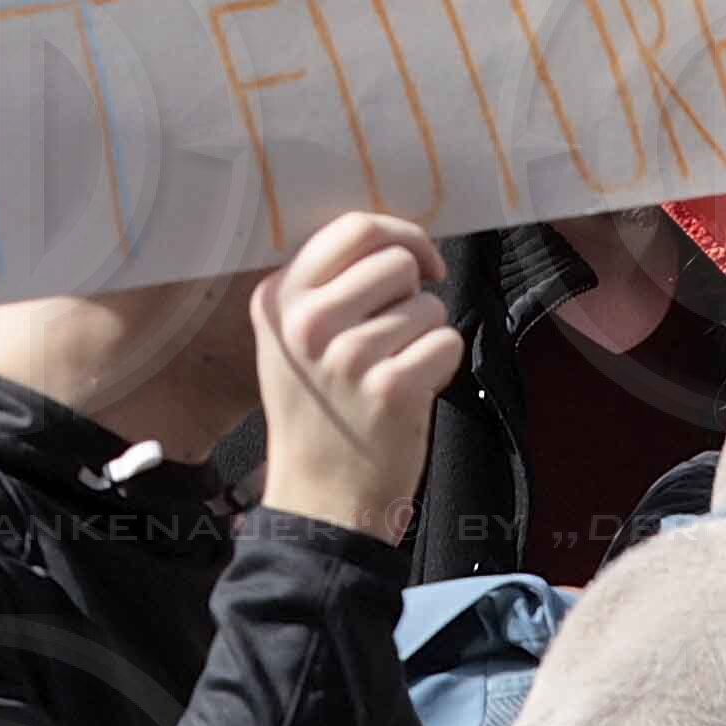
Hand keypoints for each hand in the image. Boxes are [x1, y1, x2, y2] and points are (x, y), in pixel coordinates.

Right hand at [251, 211, 460, 541]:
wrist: (319, 497)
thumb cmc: (315, 412)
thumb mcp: (290, 340)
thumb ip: (324, 285)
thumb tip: (396, 240)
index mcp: (279, 298)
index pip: (354, 228)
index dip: (402, 235)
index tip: (419, 261)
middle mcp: (307, 321)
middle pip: (398, 260)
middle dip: (414, 291)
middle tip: (397, 330)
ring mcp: (348, 356)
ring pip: (428, 304)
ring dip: (425, 334)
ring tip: (393, 369)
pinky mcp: (391, 388)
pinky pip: (446, 341)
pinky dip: (441, 364)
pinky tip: (410, 390)